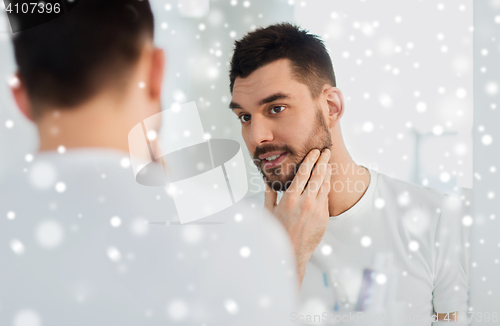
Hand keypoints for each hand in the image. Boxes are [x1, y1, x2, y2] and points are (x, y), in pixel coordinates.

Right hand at [264, 148, 331, 287]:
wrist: (292, 252)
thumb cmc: (277, 231)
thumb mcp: (269, 211)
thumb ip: (270, 193)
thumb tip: (268, 180)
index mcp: (291, 198)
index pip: (304, 173)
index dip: (310, 160)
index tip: (314, 151)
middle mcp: (306, 202)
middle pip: (318, 176)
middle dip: (323, 161)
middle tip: (326, 151)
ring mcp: (317, 210)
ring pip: (325, 186)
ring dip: (327, 172)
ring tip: (328, 163)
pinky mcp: (324, 217)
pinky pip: (326, 198)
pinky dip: (327, 187)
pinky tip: (327, 181)